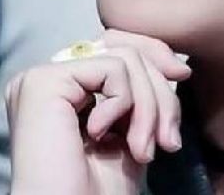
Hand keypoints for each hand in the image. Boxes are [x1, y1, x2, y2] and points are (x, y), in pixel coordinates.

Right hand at [6, 30, 191, 194]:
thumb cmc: (101, 189)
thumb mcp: (135, 126)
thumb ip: (145, 88)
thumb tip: (179, 63)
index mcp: (66, 85)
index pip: (119, 44)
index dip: (156, 56)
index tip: (183, 76)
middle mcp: (49, 76)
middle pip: (125, 47)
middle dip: (159, 90)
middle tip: (168, 140)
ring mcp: (41, 77)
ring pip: (125, 57)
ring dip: (148, 106)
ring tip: (143, 150)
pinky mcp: (41, 82)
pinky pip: (111, 68)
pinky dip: (125, 102)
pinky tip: (101, 136)